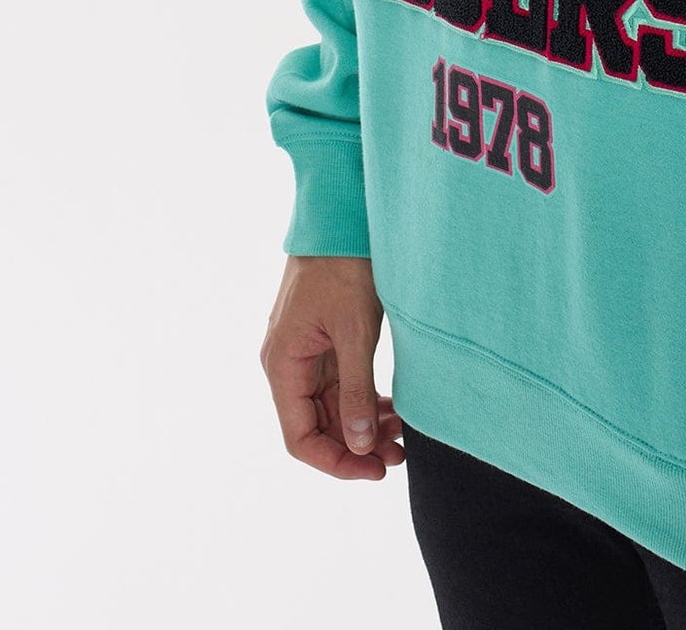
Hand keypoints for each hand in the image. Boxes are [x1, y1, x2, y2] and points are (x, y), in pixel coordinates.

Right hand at [260, 253, 404, 479]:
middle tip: (399, 455)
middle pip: (317, 427)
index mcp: (283, 365)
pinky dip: (363, 401)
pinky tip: (392, 409)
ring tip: (402, 436)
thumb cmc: (343, 266)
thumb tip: (358, 446)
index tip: (374, 471)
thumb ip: (355, 390)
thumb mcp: (354, 331)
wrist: (341, 216)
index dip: (336, 462)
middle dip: (356, 446)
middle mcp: (287, 365)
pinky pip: (339, 385)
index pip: (300, 438)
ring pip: (331, 408)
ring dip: (362, 426)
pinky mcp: (323, 342)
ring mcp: (304, 354)